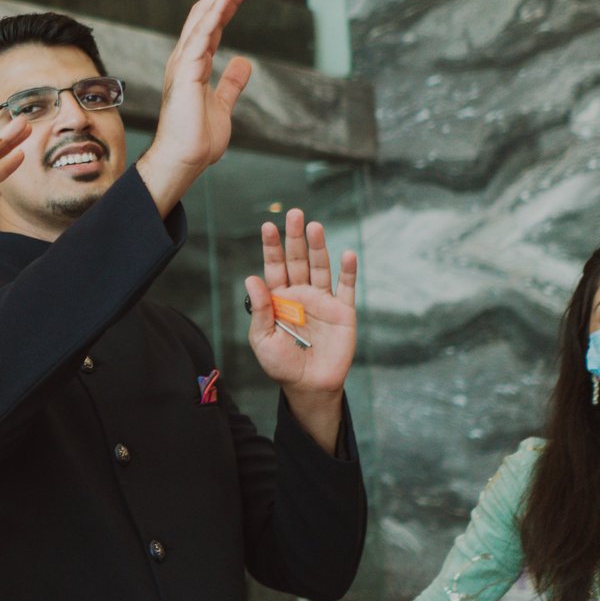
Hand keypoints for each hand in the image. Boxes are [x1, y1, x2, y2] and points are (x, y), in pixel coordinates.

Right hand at [137, 0, 254, 208]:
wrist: (184, 161)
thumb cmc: (197, 139)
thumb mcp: (222, 105)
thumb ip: (231, 83)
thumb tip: (244, 62)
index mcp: (194, 64)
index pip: (214, 24)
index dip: (230, 1)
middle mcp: (186, 58)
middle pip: (208, 12)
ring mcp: (184, 62)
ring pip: (204, 16)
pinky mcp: (186, 71)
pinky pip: (201, 34)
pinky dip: (214, 11)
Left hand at [243, 208, 357, 394]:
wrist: (309, 386)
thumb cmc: (282, 365)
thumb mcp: (263, 339)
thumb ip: (259, 310)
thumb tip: (251, 278)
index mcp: (279, 298)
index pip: (274, 267)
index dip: (272, 247)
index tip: (268, 226)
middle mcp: (301, 294)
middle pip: (298, 260)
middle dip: (295, 238)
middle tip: (295, 214)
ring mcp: (323, 301)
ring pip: (321, 267)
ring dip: (319, 247)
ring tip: (315, 227)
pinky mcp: (343, 312)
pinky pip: (346, 288)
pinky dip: (348, 271)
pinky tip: (347, 254)